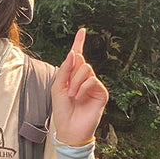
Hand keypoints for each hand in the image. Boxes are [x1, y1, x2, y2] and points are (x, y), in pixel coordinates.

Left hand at [51, 28, 107, 146]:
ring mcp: (94, 85)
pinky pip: (92, 80)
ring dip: (76, 82)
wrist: (69, 128)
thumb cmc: (62, 110)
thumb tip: (74, 53)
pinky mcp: (101, 92)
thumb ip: (65, 70)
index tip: (82, 30)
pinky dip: (83, 87)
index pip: (77, 57)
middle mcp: (84, 78)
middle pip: (81, 62)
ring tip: (73, 95)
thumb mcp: (58, 87)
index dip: (79, 43)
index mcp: (73, 76)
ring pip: (87, 69)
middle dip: (72, 74)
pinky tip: (79, 97)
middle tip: (68, 89)